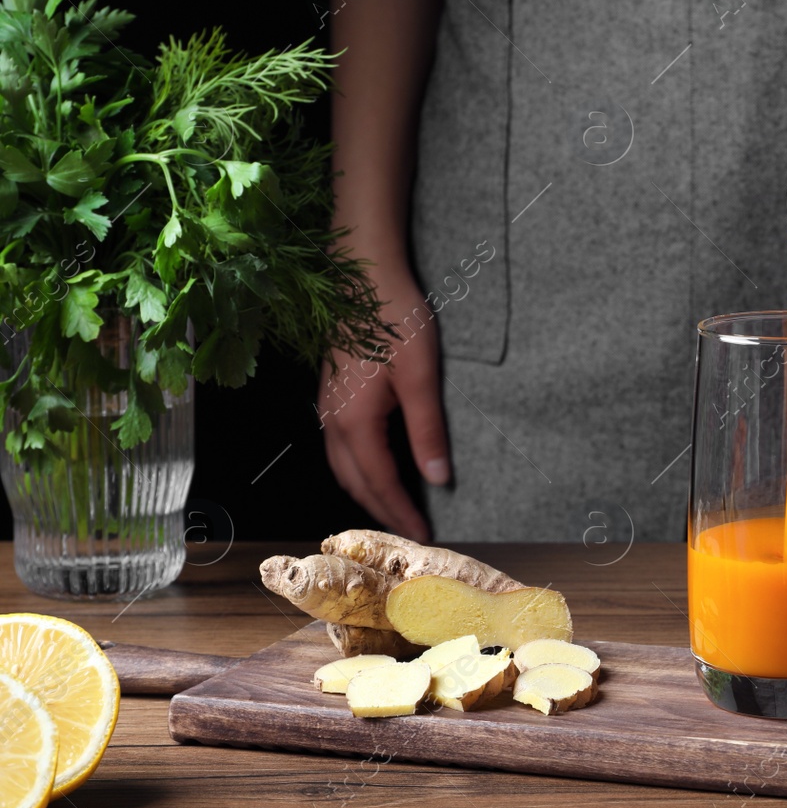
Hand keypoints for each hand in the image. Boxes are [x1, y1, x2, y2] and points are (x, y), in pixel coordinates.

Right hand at [320, 266, 449, 540]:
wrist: (361, 273)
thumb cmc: (394, 317)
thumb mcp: (420, 376)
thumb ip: (427, 430)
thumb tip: (438, 477)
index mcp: (355, 421)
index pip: (379, 482)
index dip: (402, 511)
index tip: (423, 534)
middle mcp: (333, 420)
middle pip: (355, 481)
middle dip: (381, 510)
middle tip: (410, 530)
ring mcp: (327, 406)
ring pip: (343, 465)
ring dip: (366, 490)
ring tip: (395, 506)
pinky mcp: (330, 393)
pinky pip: (340, 446)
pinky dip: (358, 467)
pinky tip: (377, 464)